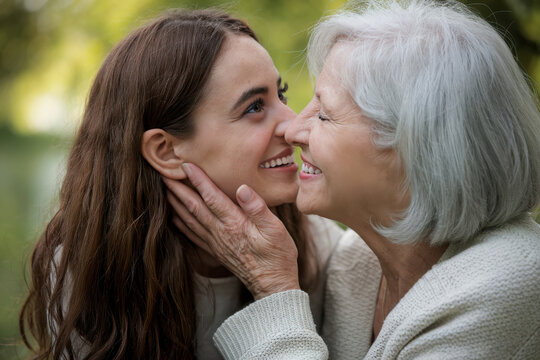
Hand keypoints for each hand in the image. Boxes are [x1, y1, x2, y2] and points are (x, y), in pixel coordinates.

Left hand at [163, 163, 299, 298]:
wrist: (273, 286)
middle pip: (194, 207)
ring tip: (165, 191)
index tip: (186, 165)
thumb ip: (258, 208)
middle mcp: (221, 233)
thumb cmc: (278, 256)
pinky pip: (193, 235)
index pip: (212, 197)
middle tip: (164, 174)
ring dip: (176, 204)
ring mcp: (216, 244)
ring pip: (190, 220)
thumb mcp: (276, 230)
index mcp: (235, 224)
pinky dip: (181, 224)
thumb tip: (242, 188)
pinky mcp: (216, 252)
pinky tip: (175, 218)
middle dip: (179, 189)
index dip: (198, 180)